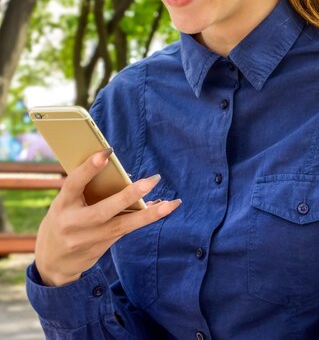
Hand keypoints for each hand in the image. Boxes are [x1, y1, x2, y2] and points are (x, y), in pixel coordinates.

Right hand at [35, 148, 180, 286]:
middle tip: (153, 180)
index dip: (90, 168)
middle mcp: (73, 224)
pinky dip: (144, 218)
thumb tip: (122, 172)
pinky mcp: (100, 249)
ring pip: (122, 226)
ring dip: (149, 214)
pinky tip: (161, 208)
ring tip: (171, 203)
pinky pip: (125, 231)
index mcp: (62, 204)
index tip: (108, 152)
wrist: (52, 261)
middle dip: (130, 195)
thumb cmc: (64, 218)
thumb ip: (86, 188)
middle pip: (104, 210)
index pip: (74, 183)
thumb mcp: (67, 201)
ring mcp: (88, 240)